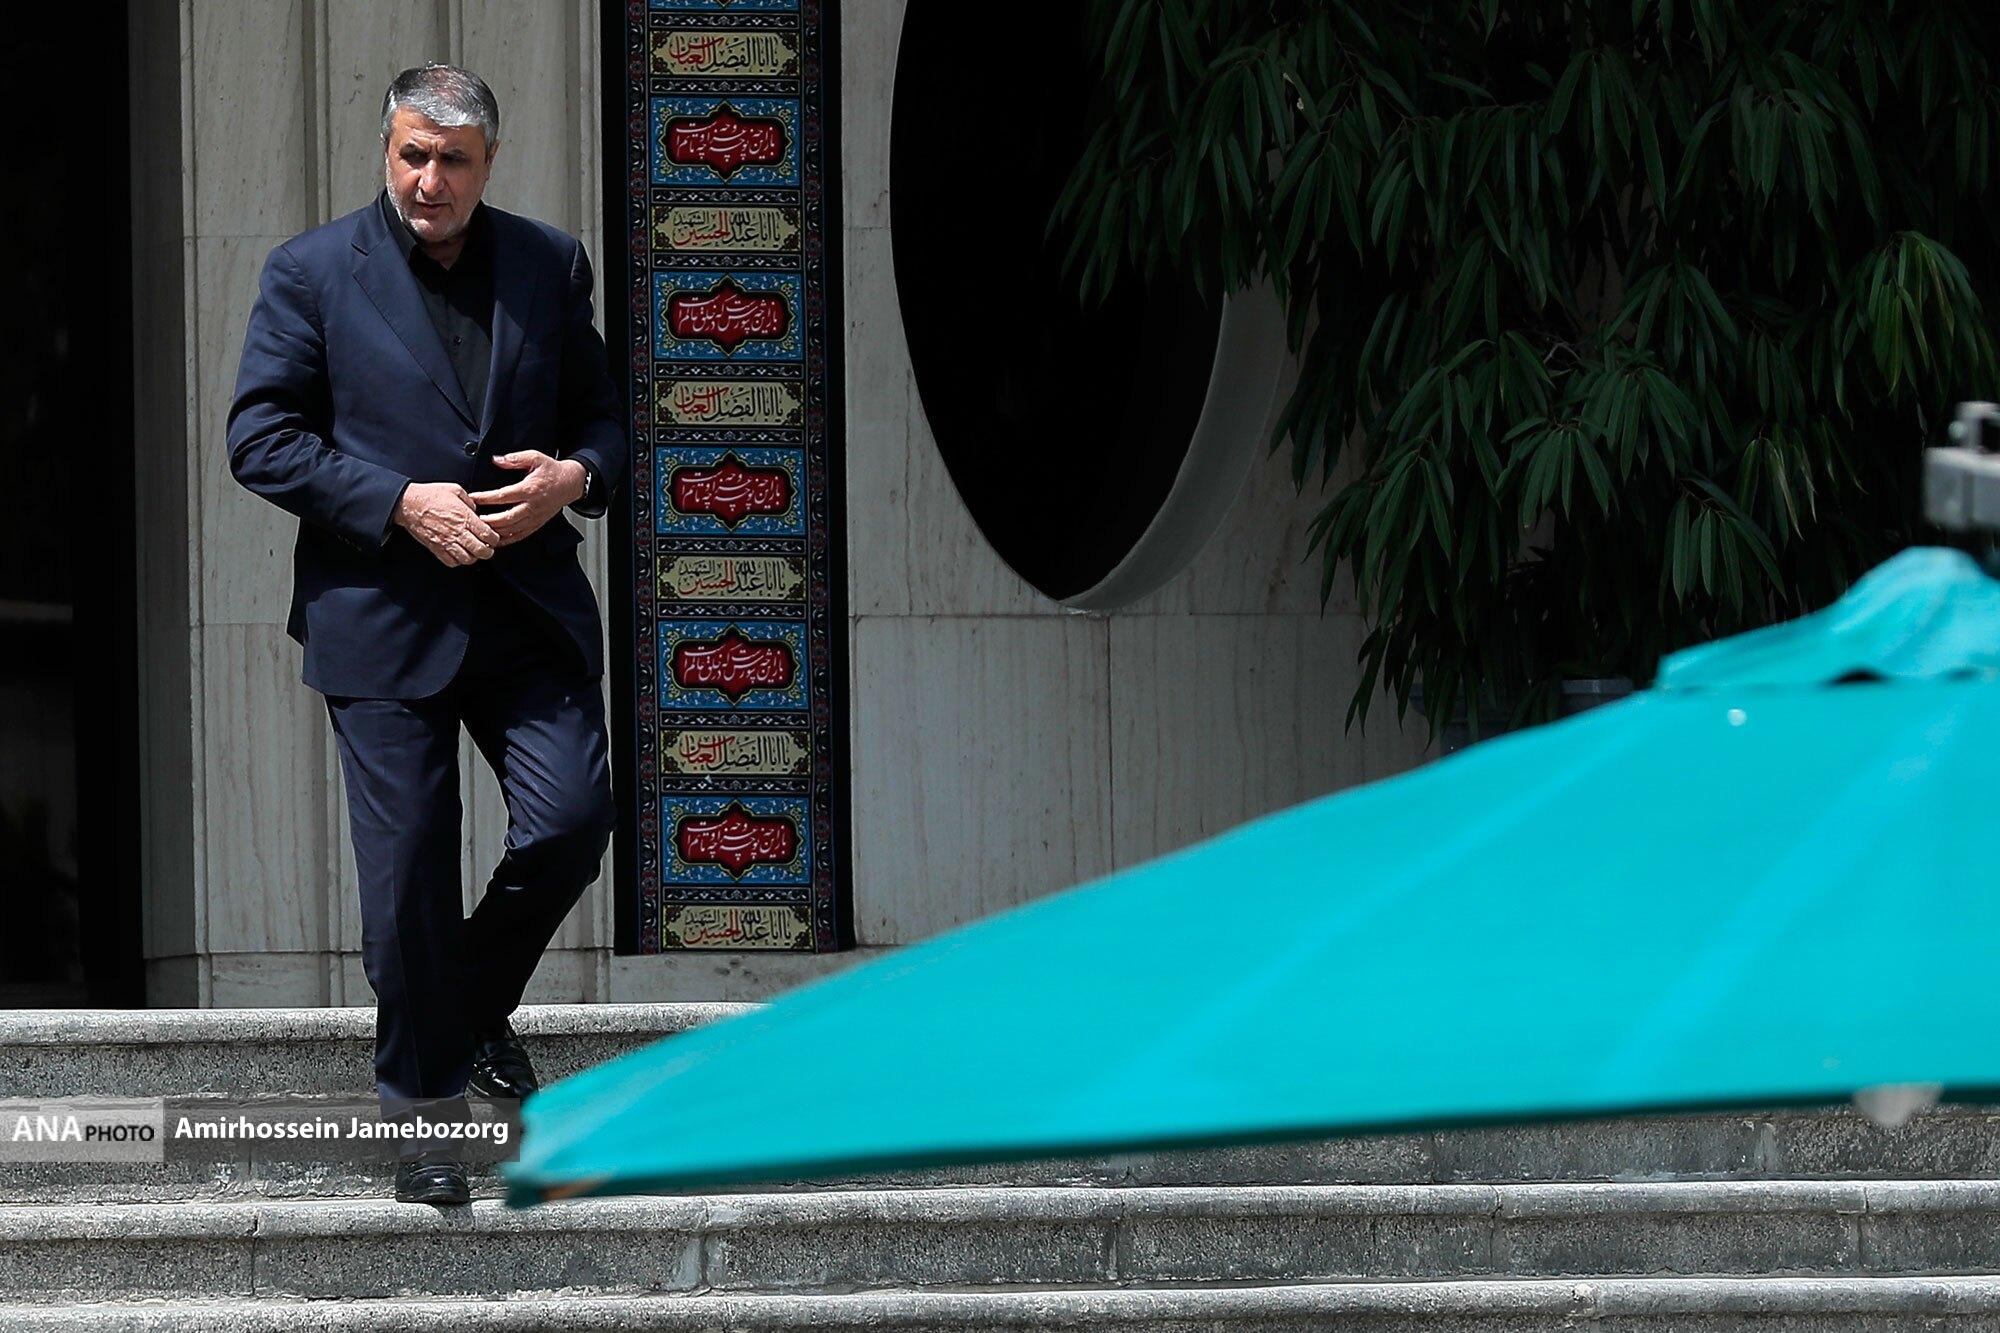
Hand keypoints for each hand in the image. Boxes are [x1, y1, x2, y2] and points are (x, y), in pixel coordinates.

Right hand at [394, 481, 500, 566]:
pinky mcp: (436, 548)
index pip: (489, 536)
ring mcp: (446, 542)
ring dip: (473, 557)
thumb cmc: (431, 495)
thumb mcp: (455, 490)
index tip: (493, 537)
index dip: (494, 539)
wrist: (408, 503)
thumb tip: (477, 510)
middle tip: (486, 547)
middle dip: (488, 551)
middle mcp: (458, 532)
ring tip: (472, 551)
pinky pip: (451, 562)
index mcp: (465, 518)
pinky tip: (458, 553)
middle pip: (482, 551)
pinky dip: (457, 561)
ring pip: (467, 559)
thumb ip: (470, 501)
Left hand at [464, 451, 586, 546]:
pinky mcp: (536, 524)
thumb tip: (496, 460)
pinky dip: (506, 540)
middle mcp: (532, 506)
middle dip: (486, 520)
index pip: (503, 496)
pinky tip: (495, 539)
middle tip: (471, 518)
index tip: (472, 498)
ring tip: (479, 529)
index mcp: (530, 489)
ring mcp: (535, 518)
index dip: (485, 498)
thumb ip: (514, 459)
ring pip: (511, 530)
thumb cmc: (552, 470)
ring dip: (494, 531)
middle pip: (505, 518)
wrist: (571, 483)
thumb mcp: (535, 457)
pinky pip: (519, 536)